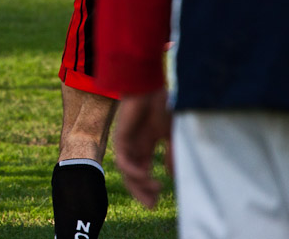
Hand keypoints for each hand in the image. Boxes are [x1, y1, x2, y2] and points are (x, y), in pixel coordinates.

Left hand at [113, 88, 172, 208]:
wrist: (151, 88)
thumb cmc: (162, 105)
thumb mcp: (171, 135)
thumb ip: (172, 154)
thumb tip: (172, 175)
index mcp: (145, 144)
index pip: (143, 170)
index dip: (148, 186)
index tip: (159, 199)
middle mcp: (134, 145)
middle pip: (132, 175)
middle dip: (141, 191)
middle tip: (152, 205)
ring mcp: (126, 142)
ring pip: (127, 171)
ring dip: (139, 183)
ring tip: (155, 189)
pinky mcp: (121, 137)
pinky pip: (122, 160)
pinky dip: (132, 170)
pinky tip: (144, 175)